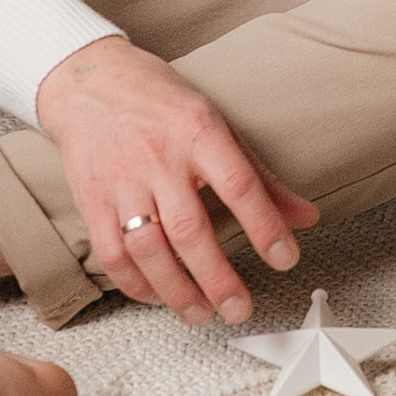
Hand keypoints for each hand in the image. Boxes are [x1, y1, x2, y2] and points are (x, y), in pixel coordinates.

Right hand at [33, 37, 317, 328]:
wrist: (89, 82)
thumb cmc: (160, 102)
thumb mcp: (217, 123)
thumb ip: (260, 175)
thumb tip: (306, 216)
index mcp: (198, 132)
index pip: (238, 184)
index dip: (264, 224)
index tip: (285, 258)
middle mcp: (159, 158)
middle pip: (191, 228)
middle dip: (217, 277)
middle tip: (239, 309)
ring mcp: (121, 181)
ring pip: (149, 248)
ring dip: (176, 290)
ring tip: (201, 313)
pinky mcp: (91, 201)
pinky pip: (112, 253)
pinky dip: (135, 283)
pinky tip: (157, 296)